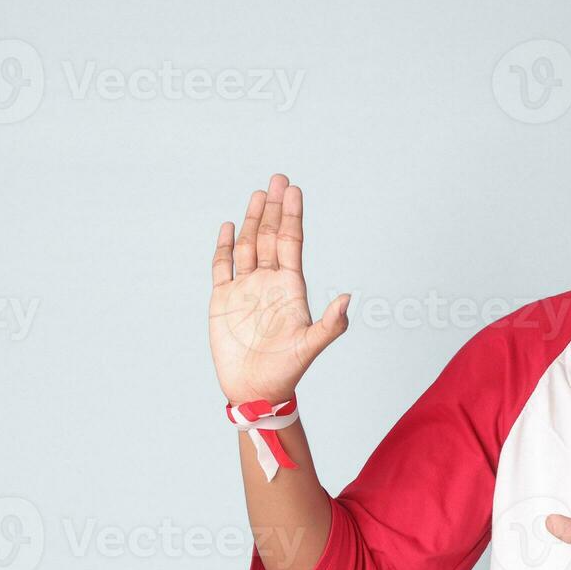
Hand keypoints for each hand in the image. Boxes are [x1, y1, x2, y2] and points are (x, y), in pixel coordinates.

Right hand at [208, 173, 350, 405]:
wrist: (256, 390)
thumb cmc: (287, 371)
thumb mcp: (311, 346)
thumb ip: (331, 325)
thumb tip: (348, 300)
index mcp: (290, 287)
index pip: (291, 242)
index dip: (292, 216)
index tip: (294, 190)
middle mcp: (269, 282)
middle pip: (271, 237)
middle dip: (275, 208)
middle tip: (279, 178)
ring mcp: (245, 289)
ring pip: (248, 246)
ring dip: (253, 220)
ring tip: (258, 193)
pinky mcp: (223, 300)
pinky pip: (223, 267)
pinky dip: (224, 246)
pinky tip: (229, 226)